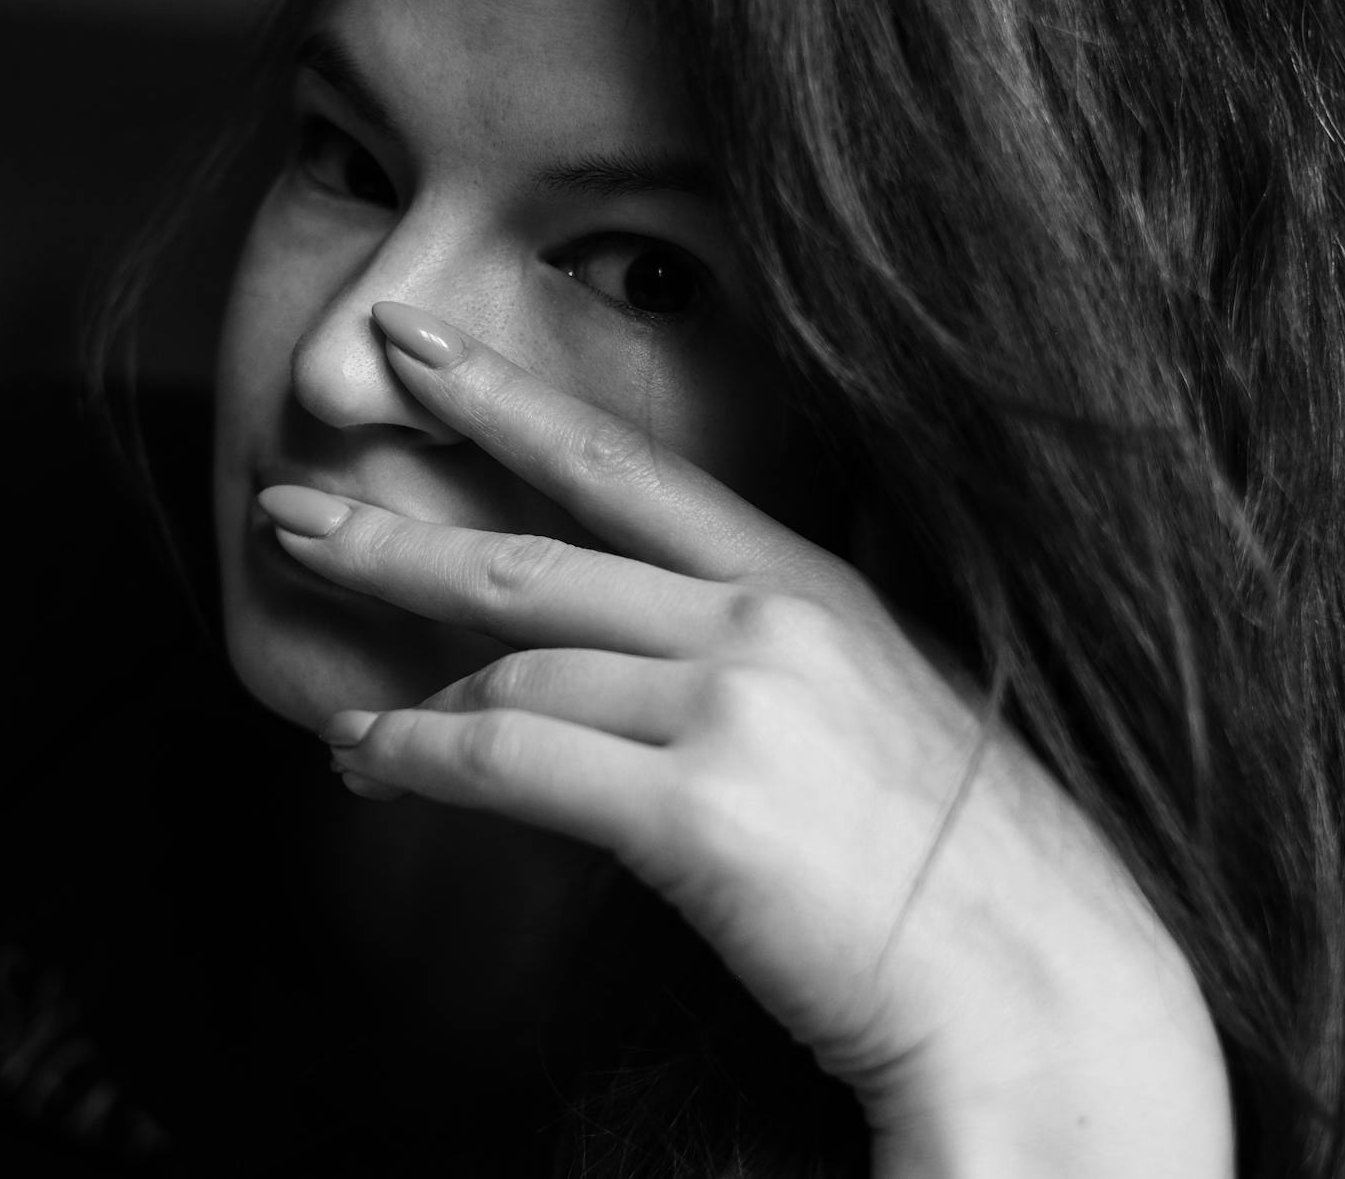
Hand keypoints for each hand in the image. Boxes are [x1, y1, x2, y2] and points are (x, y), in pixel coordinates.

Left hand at [257, 302, 1232, 1176]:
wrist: (1052, 995)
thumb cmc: (968, 871)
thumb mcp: (881, 713)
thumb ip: (771, 662)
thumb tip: (644, 661)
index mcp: (812, 585)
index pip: (627, 466)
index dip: (506, 398)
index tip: (419, 349)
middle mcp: (767, 622)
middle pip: (535, 556)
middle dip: (397, 531)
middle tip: (292, 508)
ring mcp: (735, 707)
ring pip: (514, 667)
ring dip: (404, 690)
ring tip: (337, 708)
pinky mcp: (700, 811)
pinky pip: (511, 762)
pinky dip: (419, 759)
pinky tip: (364, 757)